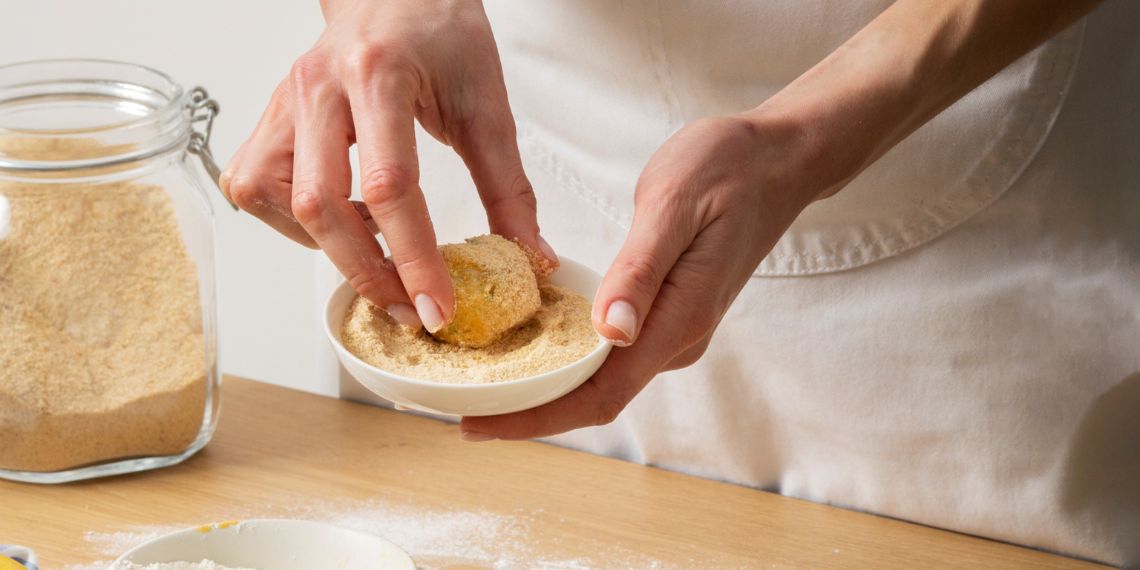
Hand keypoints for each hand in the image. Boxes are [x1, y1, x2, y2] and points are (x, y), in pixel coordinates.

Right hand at [220, 0, 553, 330]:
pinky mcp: (270, 116)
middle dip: (368, 273)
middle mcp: (319, 87)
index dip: (414, 258)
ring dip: (326, 246)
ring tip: (378, 255)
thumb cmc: (441, 34)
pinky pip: (256, 186)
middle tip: (412, 309)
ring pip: (275, 199)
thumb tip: (530, 255)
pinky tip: (339, 222)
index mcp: (379, 74)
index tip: (439, 307)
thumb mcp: (487, 105)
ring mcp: (285, 101)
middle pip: (320, 204)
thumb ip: (507, 187)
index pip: (390, 185)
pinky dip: (296, 222)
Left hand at [458, 0, 1101, 439]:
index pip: (599, 395)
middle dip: (528, 409)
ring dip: (544, 384)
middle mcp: (677, 337)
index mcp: (678, 320)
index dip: (536, 418)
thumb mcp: (674, 205)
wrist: (778, 158)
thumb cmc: (727, 169)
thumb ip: (641, 270)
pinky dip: (565, 355)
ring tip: (482, 377)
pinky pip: (611, 351)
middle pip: (593, 397)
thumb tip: (612, 331)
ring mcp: (675, 328)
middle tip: (460, 403)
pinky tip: (529, 340)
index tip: (477, 425)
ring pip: (600, 376)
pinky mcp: (669, 311)